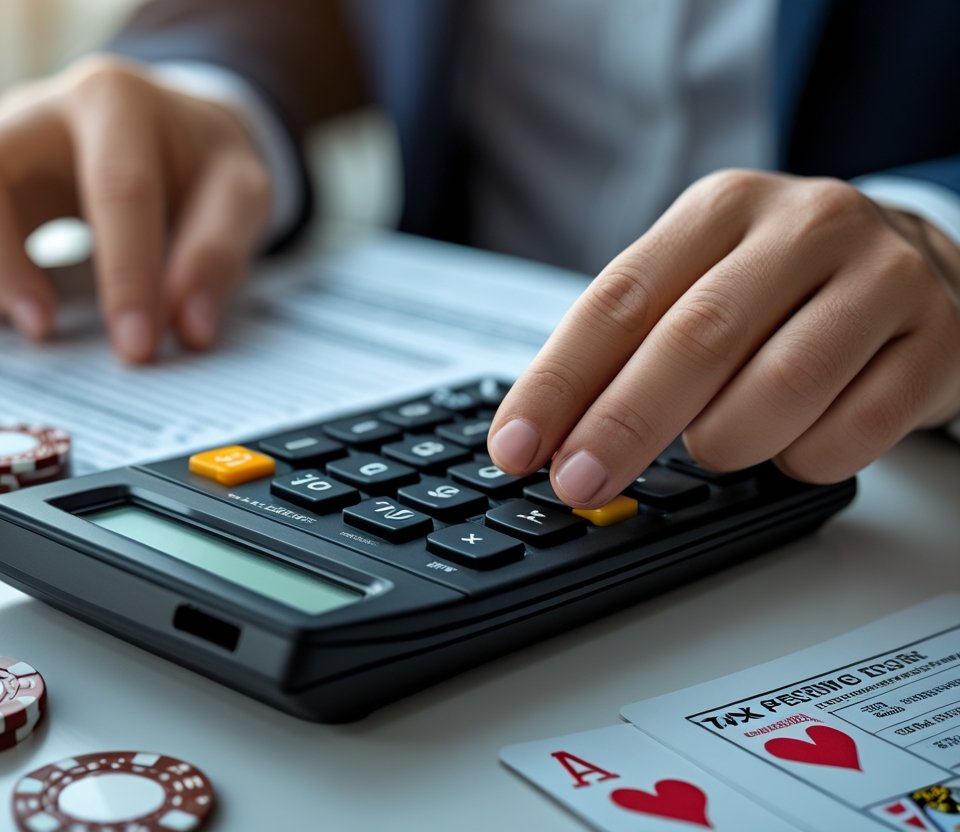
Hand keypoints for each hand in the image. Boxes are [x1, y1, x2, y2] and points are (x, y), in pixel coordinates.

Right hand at [0, 55, 272, 361]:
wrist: (168, 129)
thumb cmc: (198, 161)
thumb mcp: (240, 192)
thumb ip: (219, 254)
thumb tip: (188, 327)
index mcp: (113, 101)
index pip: (114, 189)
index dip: (125, 276)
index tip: (137, 348)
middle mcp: (34, 110)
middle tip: (41, 331)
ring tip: (24, 326)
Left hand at [489, 169, 959, 505]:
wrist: (923, 266)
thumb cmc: (783, 287)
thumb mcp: (700, 282)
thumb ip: (629, 344)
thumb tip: (547, 433)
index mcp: (723, 208)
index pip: (619, 299)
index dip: (559, 381)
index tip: (516, 446)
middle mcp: (807, 226)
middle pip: (697, 339)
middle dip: (623, 425)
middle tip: (577, 483)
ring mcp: (884, 278)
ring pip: (784, 387)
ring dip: (727, 441)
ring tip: (713, 447)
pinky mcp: (942, 339)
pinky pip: (860, 428)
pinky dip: (806, 457)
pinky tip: (792, 445)